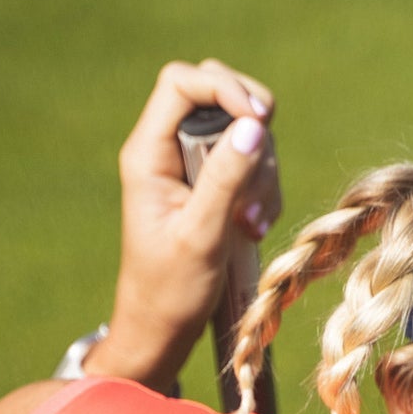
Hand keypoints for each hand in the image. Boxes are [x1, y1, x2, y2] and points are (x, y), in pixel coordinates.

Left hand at [93, 58, 280, 392]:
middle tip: (260, 178)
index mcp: (149, 154)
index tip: (258, 121)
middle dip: (253, 133)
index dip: (224, 88)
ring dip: (262, 173)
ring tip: (251, 224)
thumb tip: (253, 126)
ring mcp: (191, 168)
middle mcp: (167, 151)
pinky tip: (253, 228)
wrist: (163, 330)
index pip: (183, 83)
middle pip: (219, 97)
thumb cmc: (170, 291)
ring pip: (242, 134)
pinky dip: (264, 191)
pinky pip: (250, 164)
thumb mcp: (201, 236)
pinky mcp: (212, 187)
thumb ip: (225, 179)